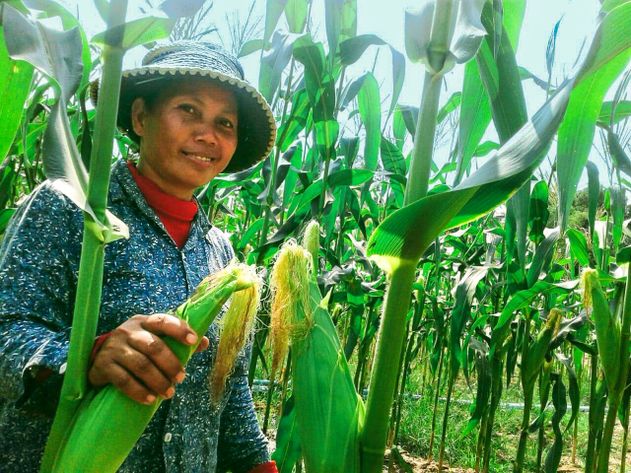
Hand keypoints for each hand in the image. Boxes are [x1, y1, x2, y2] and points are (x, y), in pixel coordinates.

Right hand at [88, 313, 208, 404]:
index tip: (193, 341)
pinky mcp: (103, 365)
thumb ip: (177, 341)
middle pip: (153, 346)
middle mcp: (127, 331)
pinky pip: (123, 380)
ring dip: (158, 381)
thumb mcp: (154, 340)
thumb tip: (204, 342)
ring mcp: (114, 348)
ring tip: (169, 393)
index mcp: (144, 322)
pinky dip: (139, 391)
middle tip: (181, 378)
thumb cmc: (136, 349)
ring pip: (140, 364)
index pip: (163, 321)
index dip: (179, 329)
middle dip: (171, 364)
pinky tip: (150, 399)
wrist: (99, 360)